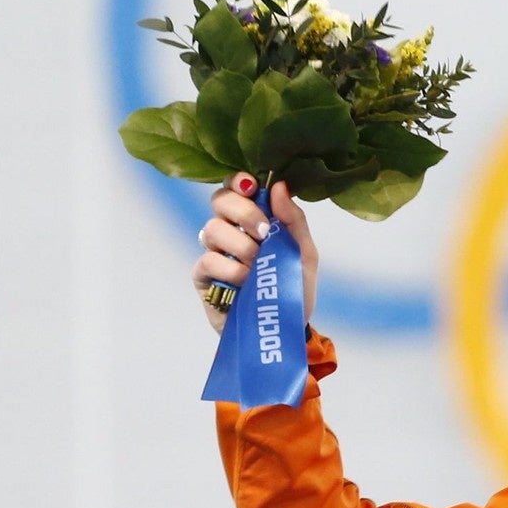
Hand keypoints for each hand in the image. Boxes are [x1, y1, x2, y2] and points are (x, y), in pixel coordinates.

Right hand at [194, 176, 316, 331]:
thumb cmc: (293, 288)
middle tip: (264, 232)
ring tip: (259, 265)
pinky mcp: (203, 275)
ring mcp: (214, 251)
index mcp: (254, 219)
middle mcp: (230, 230)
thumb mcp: (304, 254)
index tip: (252, 186)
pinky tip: (245, 281)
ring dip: (242, 246)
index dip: (238, 181)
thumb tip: (280, 186)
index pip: (235, 187)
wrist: (284, 327)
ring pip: (213, 229)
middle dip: (244, 212)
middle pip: (219, 200)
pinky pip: (209, 259)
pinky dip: (232, 269)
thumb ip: (293, 220)